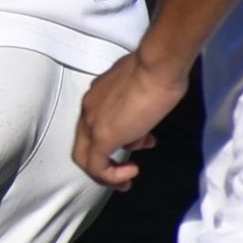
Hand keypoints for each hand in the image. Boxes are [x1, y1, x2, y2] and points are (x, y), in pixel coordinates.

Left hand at [73, 49, 186, 187]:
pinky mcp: (102, 137)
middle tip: (125, 171)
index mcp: (97, 96)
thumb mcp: (142, 91)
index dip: (111, 140)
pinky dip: (110, 176)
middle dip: (104, 163)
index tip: (135, 144)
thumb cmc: (157, 71)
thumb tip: (140, 126)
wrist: (158, 65)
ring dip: (108, 172)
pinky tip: (130, 172)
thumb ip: (135, 108)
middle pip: (84, 145)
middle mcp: (88, 109)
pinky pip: (96, 166)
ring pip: (86, 158)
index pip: (93, 126)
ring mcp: (92, 122)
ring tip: (130, 173)